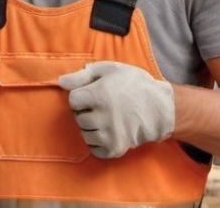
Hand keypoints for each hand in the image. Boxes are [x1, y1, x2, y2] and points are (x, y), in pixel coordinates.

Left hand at [58, 61, 174, 158]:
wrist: (160, 108)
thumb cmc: (134, 84)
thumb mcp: (109, 70)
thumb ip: (82, 75)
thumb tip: (60, 82)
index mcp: (99, 95)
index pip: (73, 100)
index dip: (82, 95)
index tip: (93, 93)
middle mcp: (102, 117)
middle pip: (78, 117)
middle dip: (86, 111)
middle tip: (102, 106)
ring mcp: (108, 135)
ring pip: (84, 133)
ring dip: (91, 126)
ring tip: (106, 118)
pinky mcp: (115, 149)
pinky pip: (94, 149)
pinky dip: (97, 142)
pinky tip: (108, 131)